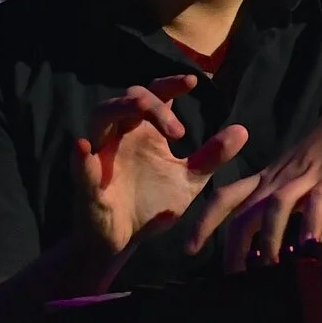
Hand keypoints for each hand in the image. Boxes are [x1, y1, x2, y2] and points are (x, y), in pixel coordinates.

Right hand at [73, 74, 247, 254]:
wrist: (126, 240)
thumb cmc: (153, 203)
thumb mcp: (190, 180)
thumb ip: (212, 156)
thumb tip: (242, 131)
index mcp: (144, 132)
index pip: (155, 95)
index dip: (170, 84)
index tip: (193, 82)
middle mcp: (121, 135)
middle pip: (129, 98)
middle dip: (154, 104)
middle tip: (180, 132)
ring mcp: (100, 155)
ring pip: (100, 115)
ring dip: (121, 109)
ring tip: (144, 114)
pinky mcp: (85, 182)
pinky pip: (79, 165)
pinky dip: (81, 158)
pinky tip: (84, 148)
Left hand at [183, 99, 321, 269]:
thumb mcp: (316, 193)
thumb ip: (313, 228)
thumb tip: (316, 262)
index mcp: (267, 180)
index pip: (225, 197)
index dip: (204, 222)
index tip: (189, 249)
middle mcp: (278, 179)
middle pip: (242, 210)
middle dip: (231, 245)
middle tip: (231, 279)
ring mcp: (305, 178)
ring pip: (274, 207)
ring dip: (267, 240)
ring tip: (268, 270)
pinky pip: (315, 204)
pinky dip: (309, 227)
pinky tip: (309, 250)